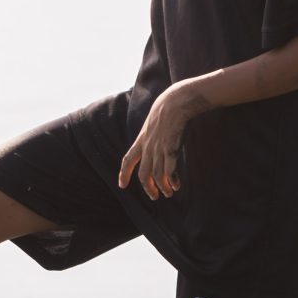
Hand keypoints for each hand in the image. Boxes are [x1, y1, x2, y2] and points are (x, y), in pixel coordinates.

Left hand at [119, 85, 199, 199]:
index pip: (128, 160)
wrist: (175, 100)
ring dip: (162, 187)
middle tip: (154, 197)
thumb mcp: (154, 120)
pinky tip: (176, 186)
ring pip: (156, 175)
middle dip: (147, 188)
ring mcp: (159, 148)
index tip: (121, 185)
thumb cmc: (168, 108)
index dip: (123, 174)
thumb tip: (157, 136)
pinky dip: (171, 180)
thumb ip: (153, 132)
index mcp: (142, 140)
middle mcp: (148, 147)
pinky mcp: (171, 148)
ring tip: (168, 194)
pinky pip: (169, 170)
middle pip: (143, 174)